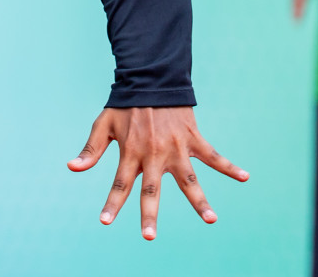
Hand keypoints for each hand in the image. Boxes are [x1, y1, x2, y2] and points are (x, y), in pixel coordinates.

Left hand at [68, 106, 246, 239]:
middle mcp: (154, 154)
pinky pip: (214, 156)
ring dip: (200, 200)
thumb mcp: (103, 125)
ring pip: (189, 179)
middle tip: (148, 236)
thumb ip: (91, 149)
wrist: (150, 81)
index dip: (112, 203)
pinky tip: (245, 177)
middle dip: (149, 214)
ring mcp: (176, 148)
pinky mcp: (193, 140)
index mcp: (131, 152)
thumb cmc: (124, 106)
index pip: (120, 183)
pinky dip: (230, 167)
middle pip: (152, 190)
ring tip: (211, 219)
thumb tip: (72, 168)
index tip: (105, 222)